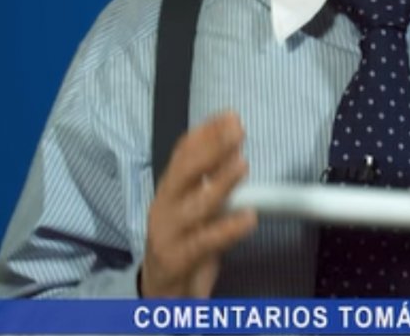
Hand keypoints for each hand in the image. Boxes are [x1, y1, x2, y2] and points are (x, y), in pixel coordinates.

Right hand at [138, 111, 256, 297]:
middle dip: (210, 149)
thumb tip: (234, 150)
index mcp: (169, 191)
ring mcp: (168, 234)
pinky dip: (227, 229)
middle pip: (184, 172)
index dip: (204, 133)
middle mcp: (164, 208)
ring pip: (195, 205)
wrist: (160, 294)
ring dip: (220, 183)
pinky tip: (248, 218)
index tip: (228, 116)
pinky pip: (205, 242)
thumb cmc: (182, 245)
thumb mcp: (195, 209)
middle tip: (236, 130)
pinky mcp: (178, 260)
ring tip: (242, 165)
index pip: (182, 154)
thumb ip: (212, 182)